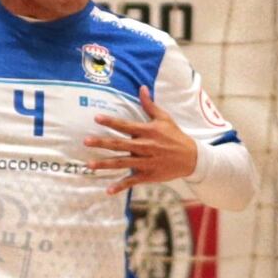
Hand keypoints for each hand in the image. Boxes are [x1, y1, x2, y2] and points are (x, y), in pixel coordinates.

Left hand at [83, 86, 197, 194]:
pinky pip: (132, 181)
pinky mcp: (149, 175)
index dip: (111, 122)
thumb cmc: (176, 136)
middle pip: (120, 145)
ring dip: (106, 164)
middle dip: (102, 143)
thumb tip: (142, 87)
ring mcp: (146, 162)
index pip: (126, 126)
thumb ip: (150, 105)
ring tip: (89, 165)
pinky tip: (108, 190)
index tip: (97, 118)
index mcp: (148, 132)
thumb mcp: (165, 118)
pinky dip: (121, 186)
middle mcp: (145, 147)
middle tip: (86, 141)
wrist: (192, 158)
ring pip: (123, 163)